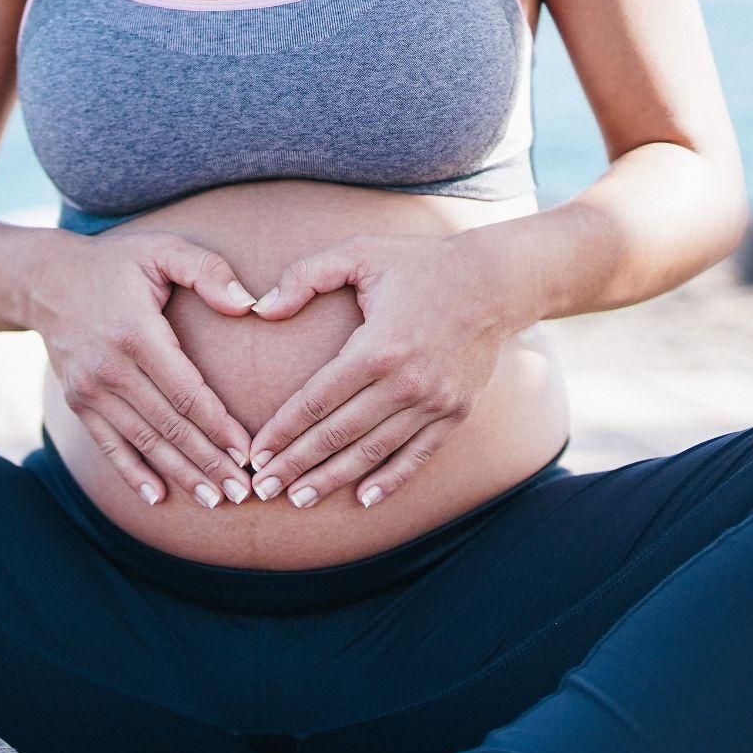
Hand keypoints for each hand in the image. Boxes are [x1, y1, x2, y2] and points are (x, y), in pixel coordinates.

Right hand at [28, 229, 259, 508]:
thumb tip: (248, 304)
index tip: (247, 452)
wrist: (42, 279)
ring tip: (214, 501)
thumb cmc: (114, 263)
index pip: (186, 391)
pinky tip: (158, 498)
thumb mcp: (162, 249)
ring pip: (143, 442)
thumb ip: (208, 270)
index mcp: (136, 333)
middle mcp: (110, 368)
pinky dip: (133, 473)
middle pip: (168, 426)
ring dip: (180, 474)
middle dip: (208, 462)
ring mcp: (90, 389)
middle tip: (242, 491)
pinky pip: (109, 445)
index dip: (218, 426)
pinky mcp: (78, 402)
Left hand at [243, 232, 536, 509]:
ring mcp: (434, 402)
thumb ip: (305, 276)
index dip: (283, 430)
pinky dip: (390, 480)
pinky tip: (363, 499)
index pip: (317, 400)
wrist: (496, 282)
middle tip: (263, 488)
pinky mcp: (455, 413)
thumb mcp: (360, 253)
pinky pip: (418, 455)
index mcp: (378, 346)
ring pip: (373, 452)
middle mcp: (406, 382)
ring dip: (333, 479)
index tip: (256, 453)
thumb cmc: (420, 264)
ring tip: (299, 499)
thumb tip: (261, 309)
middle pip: (339, 434)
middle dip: (297, 464)